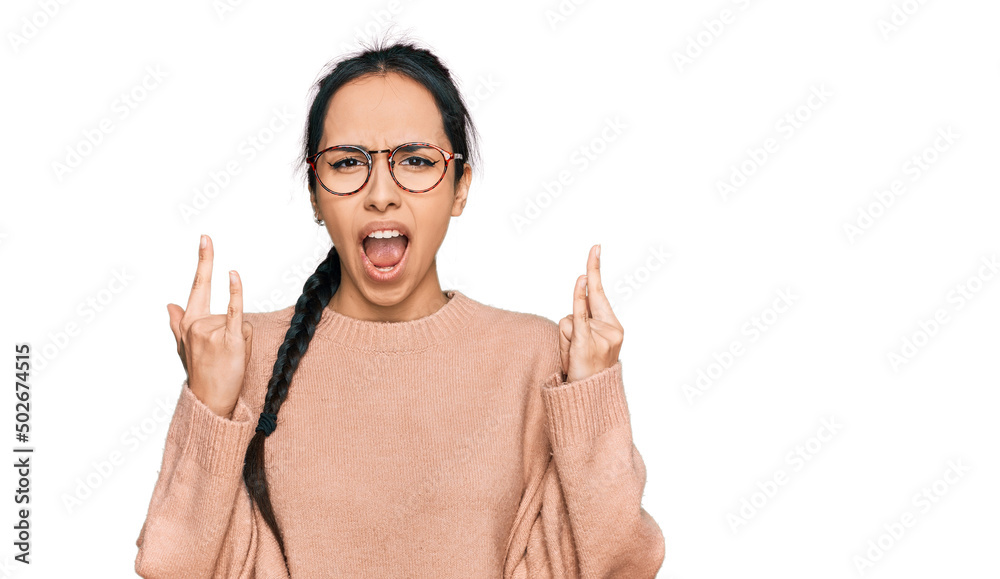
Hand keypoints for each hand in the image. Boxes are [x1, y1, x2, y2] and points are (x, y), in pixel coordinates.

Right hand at [166, 234, 253, 418]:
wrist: (210, 401)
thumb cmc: (201, 374)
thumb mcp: (184, 348)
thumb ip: (177, 325)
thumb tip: (169, 305)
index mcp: (189, 323)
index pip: (198, 285)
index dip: (204, 260)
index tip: (206, 238)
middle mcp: (197, 324)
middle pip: (228, 311)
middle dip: (233, 330)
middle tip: (219, 337)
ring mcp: (211, 331)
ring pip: (239, 320)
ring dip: (242, 339)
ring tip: (229, 359)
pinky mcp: (229, 339)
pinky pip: (235, 311)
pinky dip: (235, 294)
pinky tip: (233, 275)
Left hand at [558, 244, 623, 382]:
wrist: (589, 399)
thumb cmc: (585, 369)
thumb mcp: (586, 341)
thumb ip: (583, 317)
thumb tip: (581, 287)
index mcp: (615, 327)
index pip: (600, 292)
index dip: (596, 268)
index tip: (595, 247)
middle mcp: (612, 329)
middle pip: (582, 306)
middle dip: (587, 282)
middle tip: (595, 247)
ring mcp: (602, 336)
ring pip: (569, 319)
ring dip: (564, 337)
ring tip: (572, 357)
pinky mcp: (587, 342)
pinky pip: (577, 317)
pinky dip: (577, 303)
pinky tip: (581, 288)